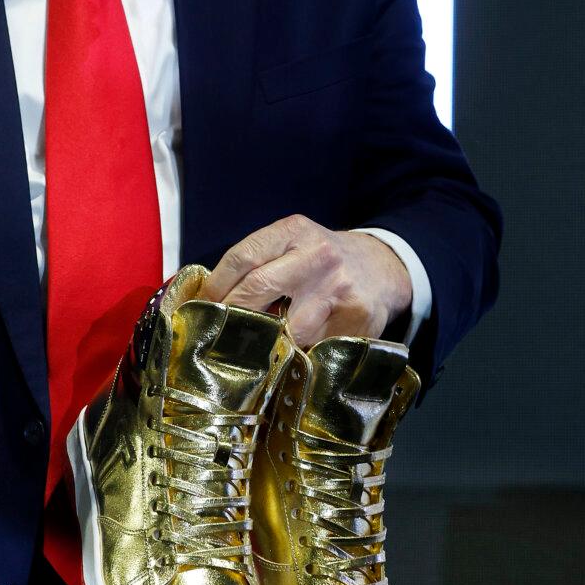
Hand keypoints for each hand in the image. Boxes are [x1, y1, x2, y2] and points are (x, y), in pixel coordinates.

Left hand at [203, 215, 411, 347]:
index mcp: (294, 232)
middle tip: (219, 330)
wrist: (380, 267)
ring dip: (269, 341)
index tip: (203, 306)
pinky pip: (315, 347)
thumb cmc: (320, 260)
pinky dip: (301, 353)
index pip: (243, 256)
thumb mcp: (292, 244)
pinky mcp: (358, 318)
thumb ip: (257, 262)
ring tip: (262, 343)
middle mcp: (318, 256)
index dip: (217, 285)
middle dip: (232, 314)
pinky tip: (298, 348)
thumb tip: (208, 298)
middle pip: (257, 288)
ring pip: (287, 328)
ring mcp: (339, 288)